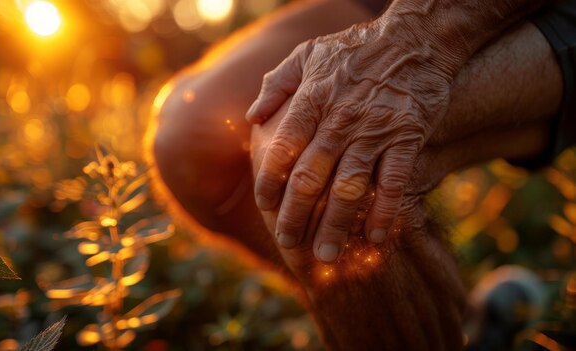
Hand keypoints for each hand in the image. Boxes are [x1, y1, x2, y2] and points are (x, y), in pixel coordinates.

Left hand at [246, 17, 455, 261]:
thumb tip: (252, 116)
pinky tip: (376, 239)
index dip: (270, 181)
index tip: (264, 206)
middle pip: (312, 176)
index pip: (283, 148)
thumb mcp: (308, 54)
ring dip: (337, 225)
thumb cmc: (355, 50)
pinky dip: (385, 212)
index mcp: (313, 99)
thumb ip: (276, 83)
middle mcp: (340, 119)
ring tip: (326, 256)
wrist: (415, 41)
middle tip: (288, 243)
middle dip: (296, 215)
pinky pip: (394, 182)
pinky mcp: (407, 138)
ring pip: (350, 187)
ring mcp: (375, 130)